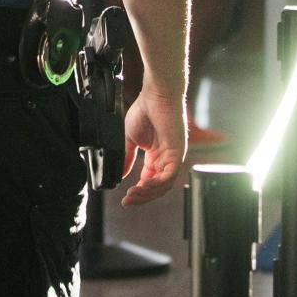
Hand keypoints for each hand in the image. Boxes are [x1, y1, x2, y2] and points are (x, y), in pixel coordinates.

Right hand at [120, 85, 186, 206]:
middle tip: (128, 201)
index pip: (149, 181)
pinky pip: (169, 175)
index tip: (125, 198)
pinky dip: (157, 183)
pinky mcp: (177, 153)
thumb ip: (126, 157)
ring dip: (148, 193)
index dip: (138, 192)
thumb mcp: (130, 139)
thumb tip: (119, 174)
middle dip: (142, 196)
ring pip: (164, 185)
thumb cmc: (145, 110)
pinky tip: (144, 185)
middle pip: (157, 187)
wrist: (156, 95)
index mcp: (155, 156)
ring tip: (133, 194)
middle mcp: (166, 159)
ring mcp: (173, 157)